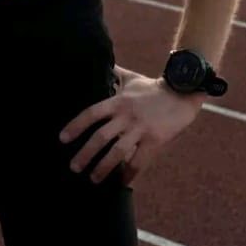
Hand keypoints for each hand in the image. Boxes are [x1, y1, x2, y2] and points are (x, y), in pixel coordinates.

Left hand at [59, 67, 202, 185]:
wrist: (183, 92)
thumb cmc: (154, 87)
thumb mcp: (132, 78)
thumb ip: (115, 74)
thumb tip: (102, 63)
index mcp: (118, 102)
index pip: (91, 114)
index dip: (75, 126)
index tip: (62, 139)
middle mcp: (126, 116)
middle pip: (100, 137)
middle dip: (85, 153)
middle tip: (74, 167)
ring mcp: (141, 129)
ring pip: (117, 152)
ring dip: (103, 167)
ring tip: (93, 179)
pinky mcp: (155, 140)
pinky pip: (139, 161)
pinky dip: (129, 174)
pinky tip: (122, 182)